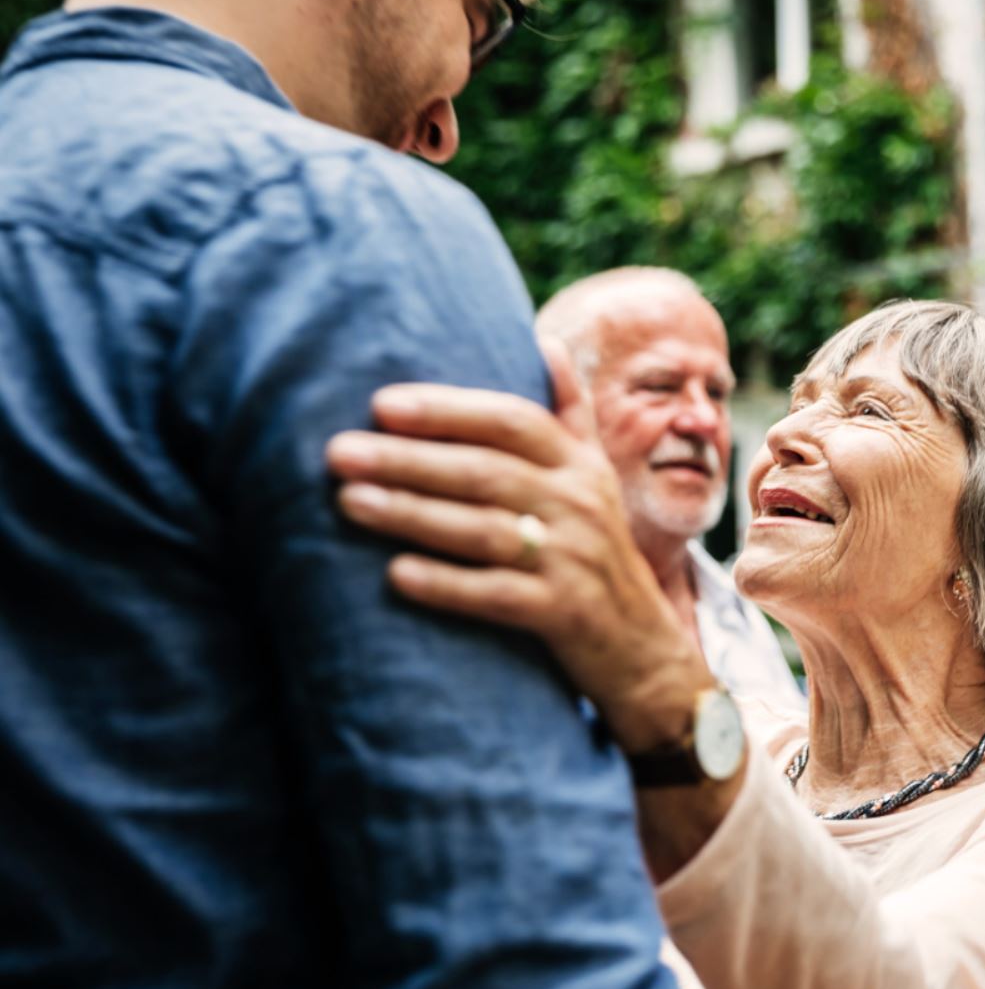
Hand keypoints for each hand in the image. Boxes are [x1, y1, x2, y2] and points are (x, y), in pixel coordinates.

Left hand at [323, 340, 710, 750]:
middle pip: (486, 472)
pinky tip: (396, 575)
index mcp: (579, 465)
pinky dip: (447, 584)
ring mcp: (573, 560)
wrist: (642, 646)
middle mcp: (579, 505)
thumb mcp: (596, 477)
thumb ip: (569, 413)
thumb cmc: (600, 551)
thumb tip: (546, 341)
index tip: (382, 403)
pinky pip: (498, 595)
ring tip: (349, 501)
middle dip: (408, 459)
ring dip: (413, 515)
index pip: (513, 421)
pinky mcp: (563, 614)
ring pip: (484, 530)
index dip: (448, 410)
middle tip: (338, 452)